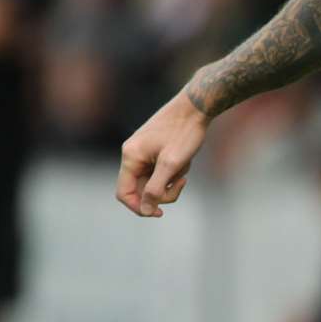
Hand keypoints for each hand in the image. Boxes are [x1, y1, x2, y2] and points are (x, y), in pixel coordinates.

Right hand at [117, 90, 208, 216]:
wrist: (196, 107)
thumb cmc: (184, 133)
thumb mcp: (172, 165)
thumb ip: (156, 189)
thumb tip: (146, 210)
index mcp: (130, 157)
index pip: (124, 193)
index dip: (140, 207)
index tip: (160, 213)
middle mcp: (132, 154)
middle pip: (141, 188)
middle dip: (163, 191)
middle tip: (182, 183)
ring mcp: (143, 151)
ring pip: (154, 180)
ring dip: (171, 180)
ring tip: (185, 164)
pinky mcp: (154, 149)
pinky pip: (161, 170)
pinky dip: (174, 171)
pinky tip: (186, 158)